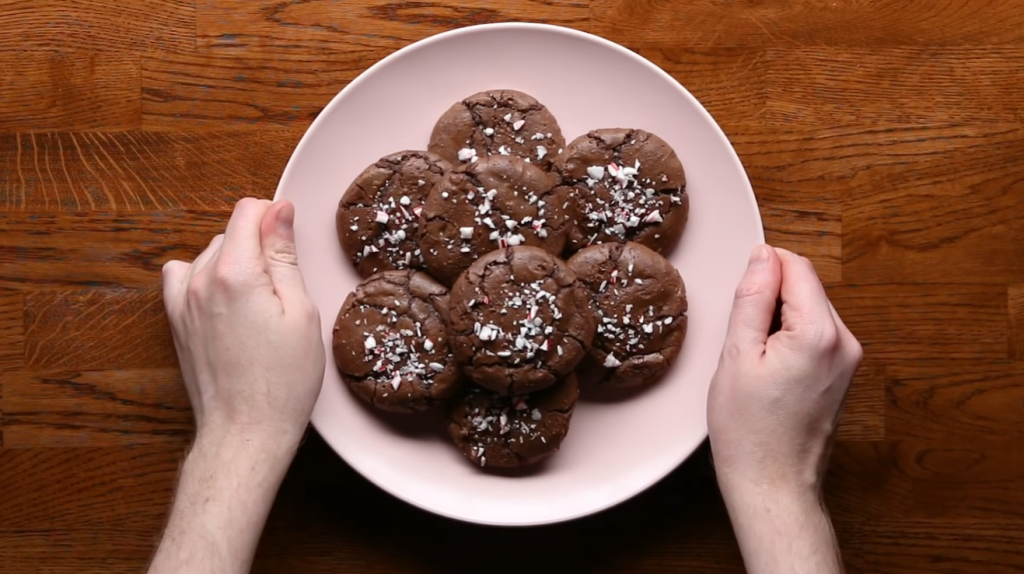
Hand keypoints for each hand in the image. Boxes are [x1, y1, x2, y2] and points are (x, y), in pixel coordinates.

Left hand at [161, 198, 325, 445]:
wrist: (245, 431)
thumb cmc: (283, 381)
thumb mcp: (301, 312)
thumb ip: (285, 256)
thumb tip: (280, 211)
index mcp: (236, 273)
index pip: (249, 211)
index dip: (275, 218)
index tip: (291, 241)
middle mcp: (200, 280)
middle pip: (230, 232)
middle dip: (258, 245)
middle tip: (284, 287)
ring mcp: (182, 301)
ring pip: (209, 252)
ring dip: (234, 262)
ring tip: (259, 301)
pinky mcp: (175, 320)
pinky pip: (184, 276)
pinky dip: (205, 278)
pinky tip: (227, 301)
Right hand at [708, 245, 861, 495]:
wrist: (772, 484)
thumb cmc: (749, 431)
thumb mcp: (737, 356)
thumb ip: (752, 298)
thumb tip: (763, 256)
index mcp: (820, 333)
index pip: (795, 266)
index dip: (761, 272)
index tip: (740, 302)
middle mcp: (845, 342)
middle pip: (804, 287)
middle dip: (770, 300)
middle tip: (743, 342)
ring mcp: (848, 360)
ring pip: (808, 310)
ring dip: (778, 321)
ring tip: (756, 362)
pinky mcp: (843, 374)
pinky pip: (814, 335)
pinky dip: (789, 340)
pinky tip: (770, 373)